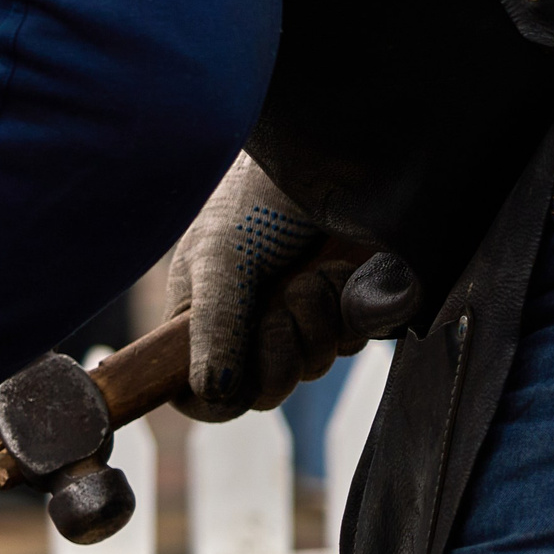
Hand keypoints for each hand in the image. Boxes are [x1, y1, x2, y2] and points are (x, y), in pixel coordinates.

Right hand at [166, 154, 359, 421]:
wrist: (334, 155)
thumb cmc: (257, 198)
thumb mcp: (220, 259)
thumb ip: (214, 326)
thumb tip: (210, 391)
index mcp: (204, 317)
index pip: (200, 388)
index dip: (214, 397)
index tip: (227, 386)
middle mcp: (252, 324)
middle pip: (265, 388)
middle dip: (277, 352)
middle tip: (279, 309)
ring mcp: (303, 317)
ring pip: (310, 368)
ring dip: (315, 326)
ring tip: (311, 275)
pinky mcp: (350, 308)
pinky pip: (352, 341)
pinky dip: (350, 314)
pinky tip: (341, 274)